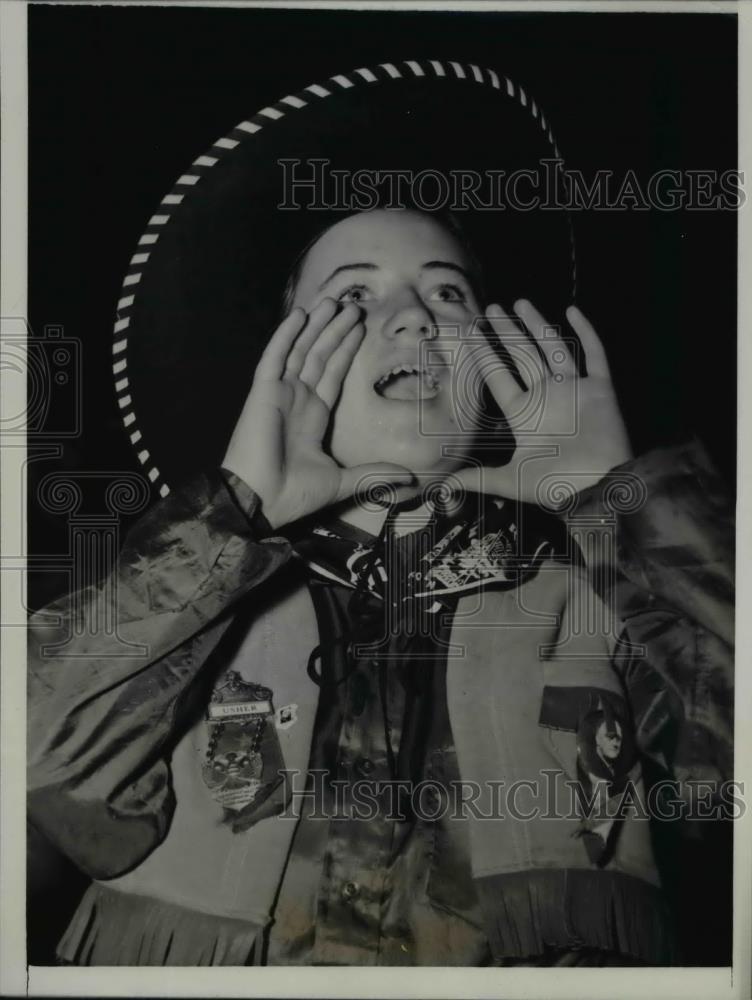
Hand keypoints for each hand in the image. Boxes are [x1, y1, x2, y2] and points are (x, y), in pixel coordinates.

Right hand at [222, 298, 412, 529]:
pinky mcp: (263, 393)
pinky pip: (275, 357)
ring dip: (316, 325)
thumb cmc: (294, 494)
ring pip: (300, 349)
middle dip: (335, 330)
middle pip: (319, 355)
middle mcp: (297, 400)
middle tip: (351, 305)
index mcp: (313, 417)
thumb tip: (410, 478)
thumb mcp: (343, 482)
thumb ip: (374, 474)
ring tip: (332, 300)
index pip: (333, 374)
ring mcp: (279, 394)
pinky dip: (286, 335)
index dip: (346, 350)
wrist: (260, 501)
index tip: (360, 328)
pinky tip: (300, 315)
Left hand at [453, 300, 631, 509]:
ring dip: (538, 325)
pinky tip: (572, 311)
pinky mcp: (601, 390)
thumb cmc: (556, 486)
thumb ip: (476, 479)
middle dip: (508, 332)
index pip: (498, 376)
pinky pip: (595, 355)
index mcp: (524, 414)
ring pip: (553, 349)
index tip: (472, 330)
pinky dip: (586, 333)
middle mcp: (547, 397)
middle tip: (492, 308)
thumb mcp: (510, 481)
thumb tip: (439, 488)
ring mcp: (574, 391)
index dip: (485, 353)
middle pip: (523, 356)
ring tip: (521, 302)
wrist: (599, 489)